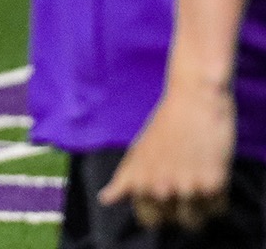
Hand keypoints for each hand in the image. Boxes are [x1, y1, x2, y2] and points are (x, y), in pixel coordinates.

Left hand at [101, 80, 235, 230]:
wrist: (194, 101)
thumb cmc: (165, 124)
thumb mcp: (138, 151)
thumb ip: (125, 179)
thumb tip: (105, 199)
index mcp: (139, 183)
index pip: (149, 220)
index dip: (159, 211)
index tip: (165, 199)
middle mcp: (161, 190)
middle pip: (174, 222)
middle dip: (180, 209)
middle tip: (184, 185)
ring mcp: (187, 189)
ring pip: (196, 220)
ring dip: (200, 206)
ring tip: (198, 180)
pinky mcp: (214, 185)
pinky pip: (218, 208)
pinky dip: (218, 197)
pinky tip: (211, 175)